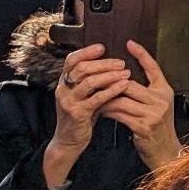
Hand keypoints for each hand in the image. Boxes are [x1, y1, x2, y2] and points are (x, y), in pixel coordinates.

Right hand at [43, 43, 133, 187]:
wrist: (68, 142)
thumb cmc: (80, 115)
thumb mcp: (82, 95)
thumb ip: (90, 81)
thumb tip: (110, 63)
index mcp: (63, 82)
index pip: (71, 60)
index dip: (86, 51)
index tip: (102, 47)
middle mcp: (63, 89)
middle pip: (82, 68)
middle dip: (103, 63)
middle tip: (121, 62)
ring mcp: (68, 102)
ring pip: (89, 82)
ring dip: (109, 75)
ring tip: (126, 73)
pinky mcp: (77, 114)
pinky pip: (96, 98)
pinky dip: (111, 90)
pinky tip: (123, 86)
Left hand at [98, 42, 181, 168]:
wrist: (165, 151)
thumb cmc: (157, 127)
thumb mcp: (157, 106)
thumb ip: (145, 92)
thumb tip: (122, 78)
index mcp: (165, 90)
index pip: (153, 67)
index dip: (141, 54)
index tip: (129, 42)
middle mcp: (161, 100)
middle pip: (130, 84)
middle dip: (111, 81)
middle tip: (95, 78)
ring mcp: (153, 113)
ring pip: (122, 99)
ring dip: (105, 98)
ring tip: (94, 95)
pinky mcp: (143, 126)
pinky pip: (120, 114)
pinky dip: (108, 111)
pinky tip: (100, 110)